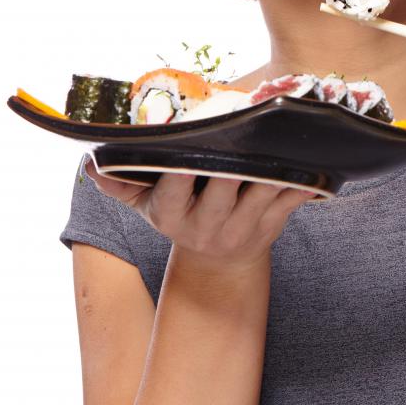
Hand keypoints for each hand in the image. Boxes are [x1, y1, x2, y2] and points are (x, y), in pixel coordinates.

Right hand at [84, 158, 315, 271]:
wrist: (218, 263)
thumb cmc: (181, 217)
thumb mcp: (146, 206)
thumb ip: (122, 184)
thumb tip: (90, 163)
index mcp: (172, 215)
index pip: (173, 193)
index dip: (180, 175)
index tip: (187, 152)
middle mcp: (206, 225)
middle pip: (221, 194)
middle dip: (232, 171)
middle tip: (244, 141)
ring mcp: (241, 228)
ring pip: (259, 197)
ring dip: (272, 174)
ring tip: (282, 146)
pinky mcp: (270, 226)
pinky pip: (289, 203)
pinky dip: (302, 185)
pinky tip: (315, 169)